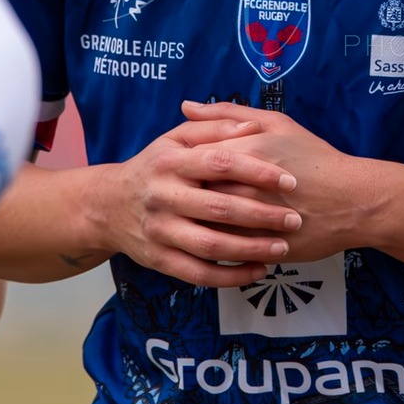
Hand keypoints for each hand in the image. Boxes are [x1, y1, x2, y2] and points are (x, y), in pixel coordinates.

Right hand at [94, 117, 303, 286]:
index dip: (257, 170)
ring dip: (251, 249)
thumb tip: (252, 127)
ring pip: (211, 245)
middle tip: (295, 218)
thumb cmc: (155, 167)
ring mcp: (160, 230)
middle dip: (262, 214)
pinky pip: (198, 274)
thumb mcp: (175, 138)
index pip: (219, 162)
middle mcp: (162, 196)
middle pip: (219, 207)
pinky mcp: (158, 259)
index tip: (290, 180)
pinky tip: (257, 271)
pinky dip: (230, 276)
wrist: (108, 205)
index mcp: (170, 161)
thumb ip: (214, 128)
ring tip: (282, 248)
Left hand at [180, 101, 381, 262]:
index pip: (190, 157)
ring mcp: (248, 222)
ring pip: (203, 221)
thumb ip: (227, 114)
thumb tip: (185, 106)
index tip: (193, 165)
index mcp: (242, 153)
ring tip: (205, 210)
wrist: (351, 201)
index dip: (186, 161)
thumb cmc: (314, 158)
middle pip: (193, 190)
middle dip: (189, 189)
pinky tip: (222, 230)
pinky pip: (221, 246)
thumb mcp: (276, 123)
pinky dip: (216, 238)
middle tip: (195, 188)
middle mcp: (240, 188)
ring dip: (199, 216)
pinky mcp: (255, 248)